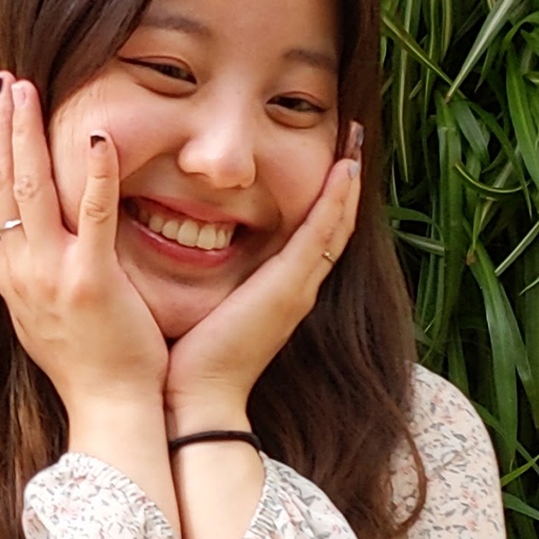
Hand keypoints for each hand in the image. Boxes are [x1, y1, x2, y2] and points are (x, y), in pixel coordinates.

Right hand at [0, 75, 167, 423]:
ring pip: (29, 191)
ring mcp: (51, 276)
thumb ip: (33, 271)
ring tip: (29, 91)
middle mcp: (18, 271)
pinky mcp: (91, 282)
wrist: (108, 409)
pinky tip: (98, 137)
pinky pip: (90, 217)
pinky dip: (92, 174)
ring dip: (27, 135)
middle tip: (4, 81)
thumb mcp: (42, 314)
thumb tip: (27, 239)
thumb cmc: (86, 364)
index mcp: (8, 276)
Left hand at [164, 122, 362, 430]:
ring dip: (349, 183)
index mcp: (278, 291)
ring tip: (356, 142)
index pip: (310, 235)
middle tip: (353, 137)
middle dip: (344, 182)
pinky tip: (345, 170)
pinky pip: (321, 236)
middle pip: (333, 224)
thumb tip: (181, 247)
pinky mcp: (289, 289)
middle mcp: (297, 288)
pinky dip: (336, 202)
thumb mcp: (202, 307)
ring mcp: (298, 288)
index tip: (328, 158)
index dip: (323, 198)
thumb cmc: (188, 360)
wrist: (196, 400)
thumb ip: (205, 281)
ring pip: (336, 225)